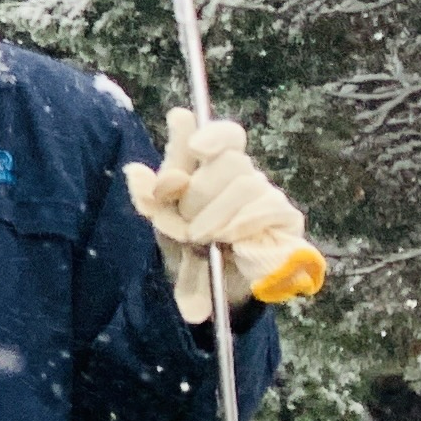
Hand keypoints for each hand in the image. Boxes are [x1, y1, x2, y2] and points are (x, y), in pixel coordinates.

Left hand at [124, 111, 325, 324]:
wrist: (211, 287)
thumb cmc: (186, 244)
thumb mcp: (161, 220)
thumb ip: (149, 195)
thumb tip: (135, 170)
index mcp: (211, 167)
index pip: (226, 135)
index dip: (214, 134)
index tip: (195, 147)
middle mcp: (242, 175)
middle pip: (230, 160)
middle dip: (200, 194)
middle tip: (186, 224)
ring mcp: (266, 194)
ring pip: (247, 184)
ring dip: (217, 213)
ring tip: (200, 238)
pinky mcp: (285, 218)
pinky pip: (269, 207)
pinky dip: (243, 222)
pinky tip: (229, 239)